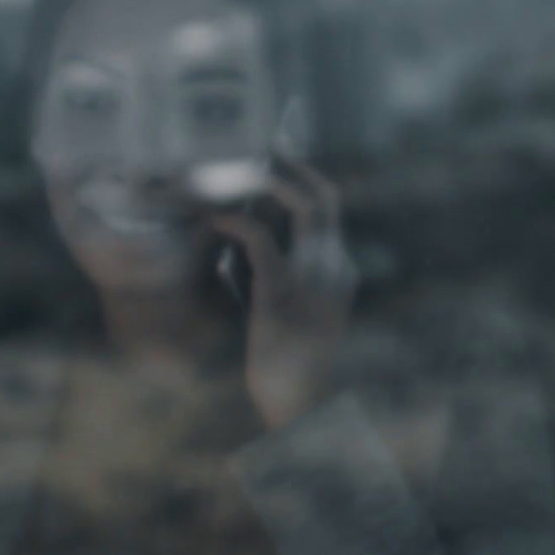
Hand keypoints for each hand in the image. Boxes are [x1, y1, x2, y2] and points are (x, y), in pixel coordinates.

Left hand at [210, 158, 357, 428]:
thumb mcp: (288, 303)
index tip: (276, 151)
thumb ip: (277, 267)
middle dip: (292, 165)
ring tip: (234, 174)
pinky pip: (263, 242)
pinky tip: (216, 218)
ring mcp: (314, 280)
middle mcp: (334, 267)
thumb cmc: (286, 359)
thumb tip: (245, 227)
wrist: (299, 407)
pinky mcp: (284, 296)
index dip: (303, 175)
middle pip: (325, 196)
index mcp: (338, 269)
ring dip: (270, 183)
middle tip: (257, 147)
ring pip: (305, 207)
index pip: (329, 206)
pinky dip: (238, 223)